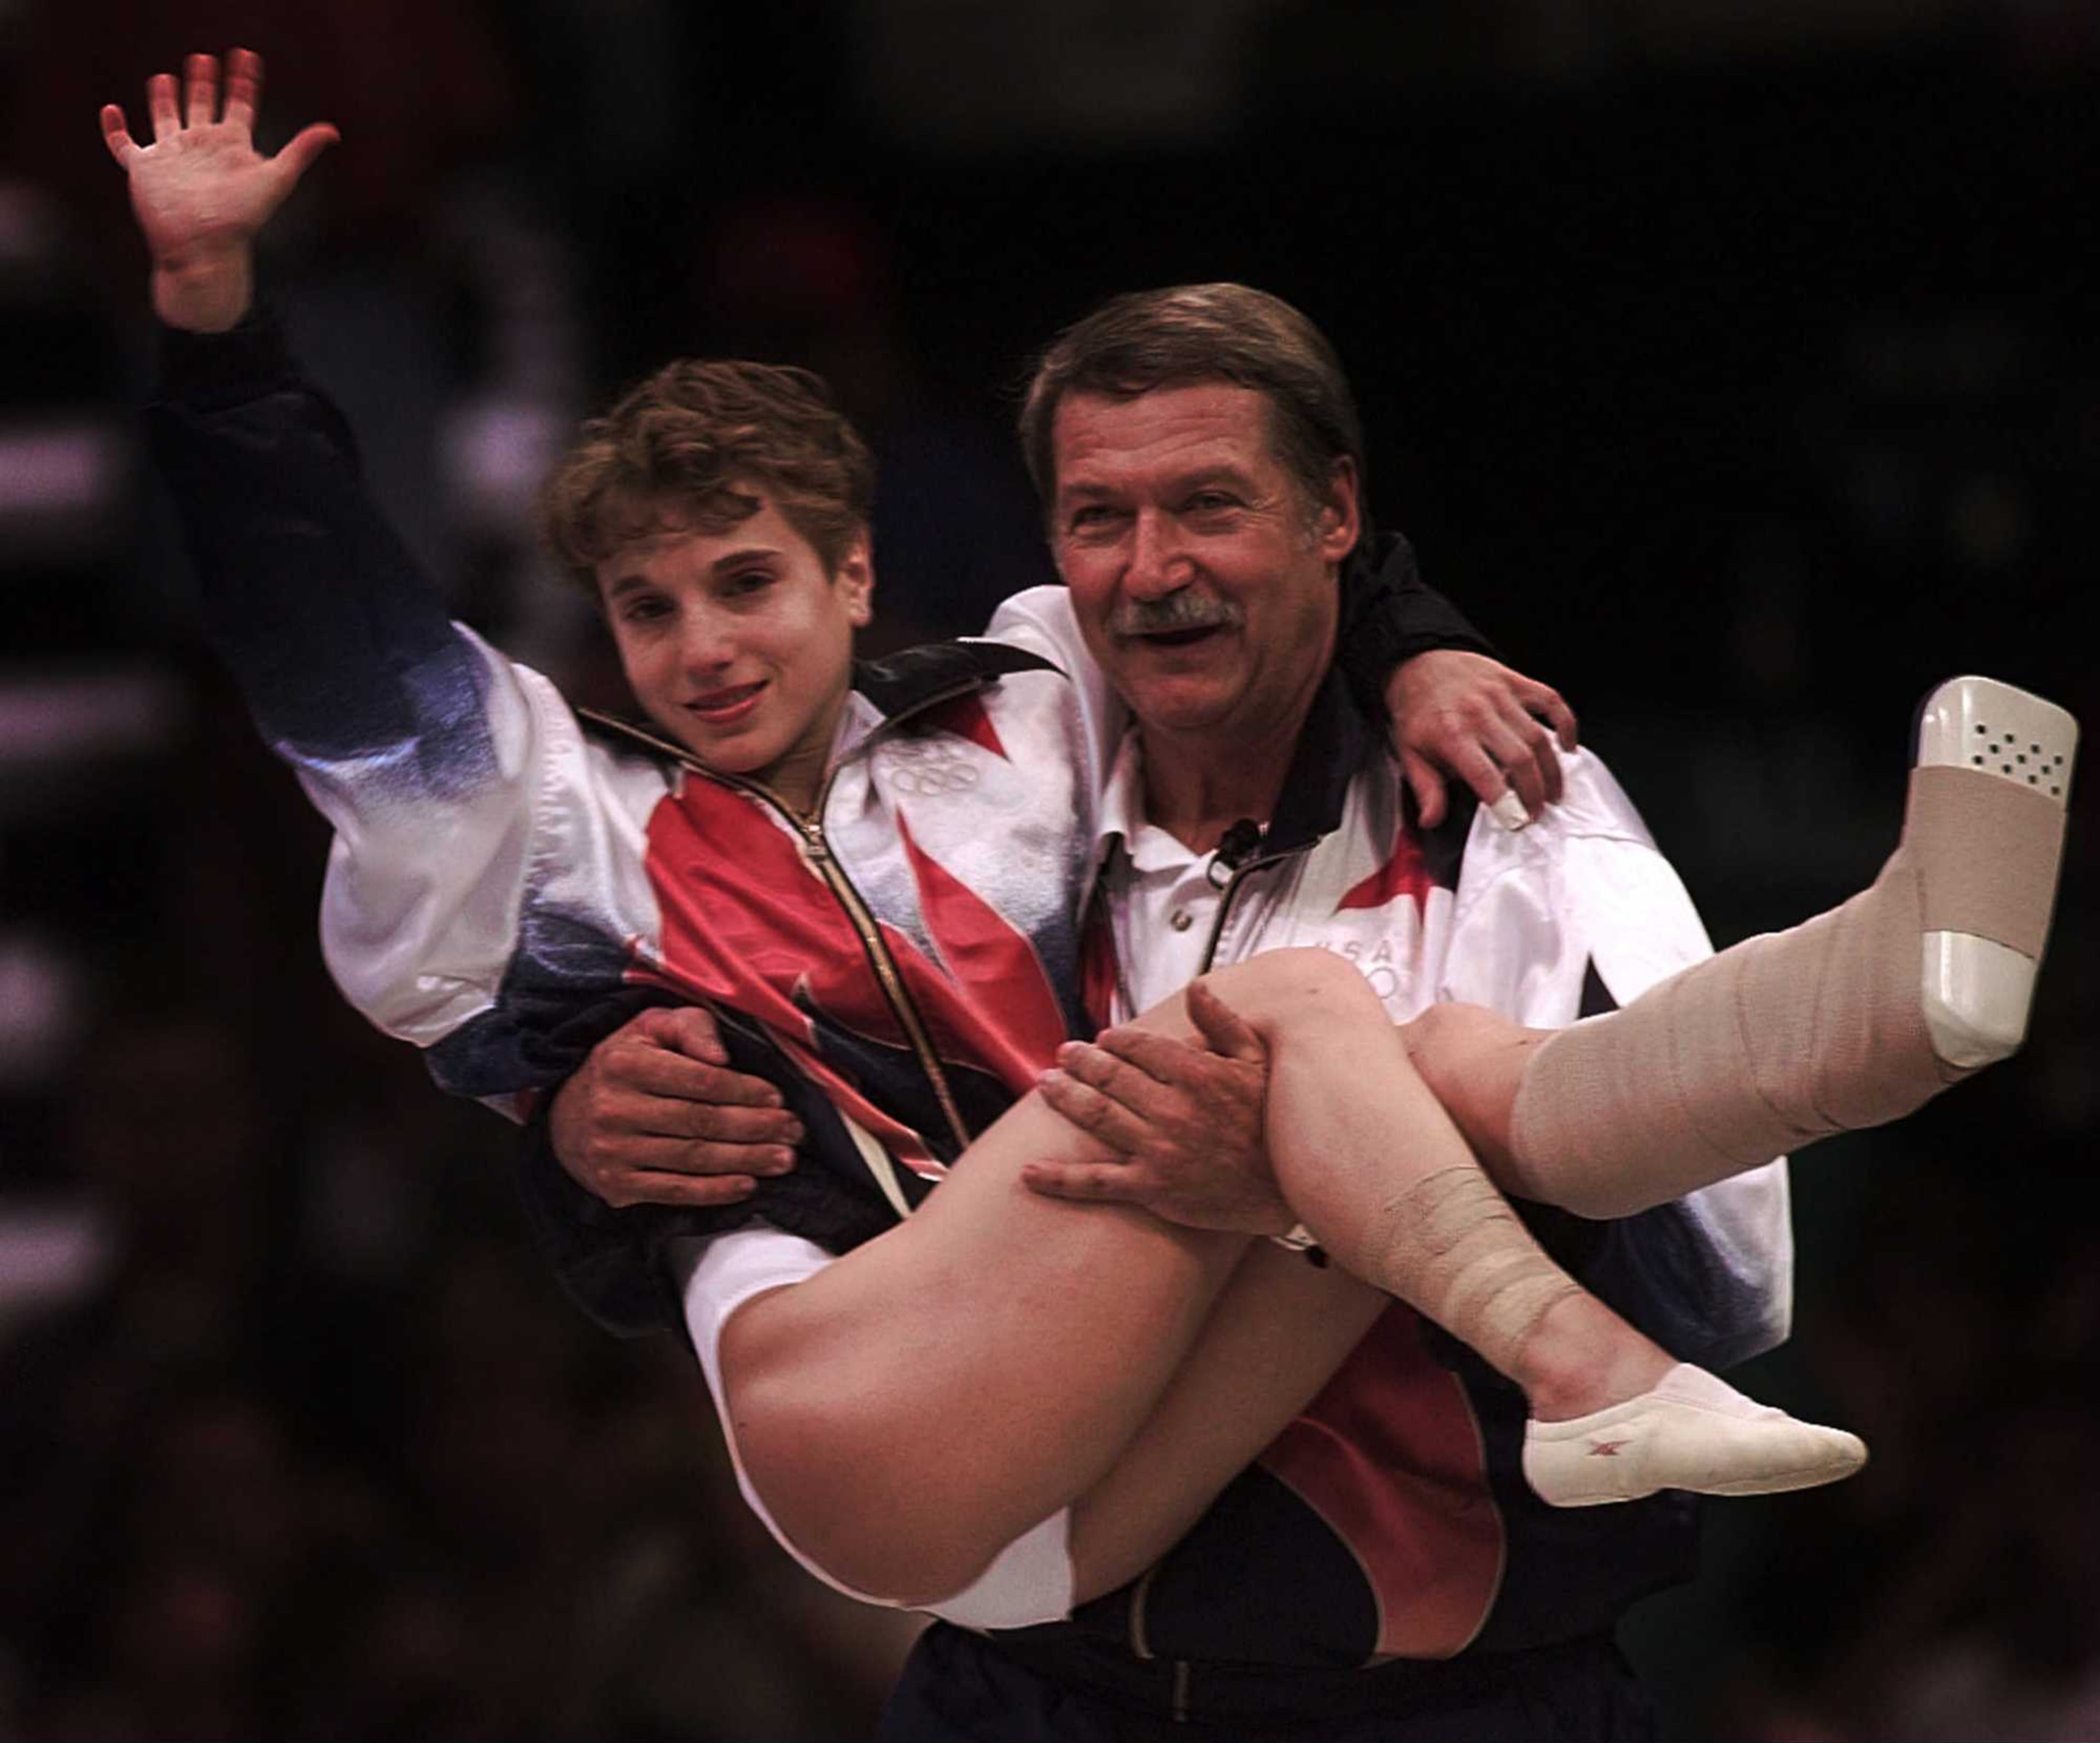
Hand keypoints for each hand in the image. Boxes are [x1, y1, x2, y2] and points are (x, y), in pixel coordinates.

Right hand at [100, 49, 337, 331]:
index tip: (247, 57)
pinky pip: (123, 144)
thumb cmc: (240, 219)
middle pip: (202, 105)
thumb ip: (300, 152)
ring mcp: (172, 156)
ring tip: (166, 77)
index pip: (240, 104)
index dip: (243, 81)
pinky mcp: (144, 168)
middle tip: (205, 58)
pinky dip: (114, 129)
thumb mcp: (275, 179)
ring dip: (165, 98)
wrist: (205, 249)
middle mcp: (202, 146)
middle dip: (204, 82)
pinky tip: (112, 110)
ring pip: (166, 118)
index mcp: (231, 145)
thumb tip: (332, 131)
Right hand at [549, 1006, 803, 1210]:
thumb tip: (723, 1056)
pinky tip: (748, 1185)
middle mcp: (614, 1108)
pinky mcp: (615, 1185)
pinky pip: (675, 1190)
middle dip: (756, 1128)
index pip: (697, 1080)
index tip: (778, 1098)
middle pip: (700, 1122)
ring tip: (784, 1159)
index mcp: (625, 1063)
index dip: (743, 1090)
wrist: (563, 1114)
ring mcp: (613, 1151)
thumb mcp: (650, 1027)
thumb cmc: (623, 1063)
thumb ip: (691, 1027)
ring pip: (693, 1158)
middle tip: (794, 1131)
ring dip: (746, 1160)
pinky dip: (715, 1191)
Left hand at [1020, 980, 1290, 1234]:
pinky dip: (1058, 1179)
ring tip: (1046, 1083)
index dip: (1116, 1040)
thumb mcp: (1257, 1062)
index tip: (1104, 1038)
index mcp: (1197, 1074)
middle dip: (1081, 1061)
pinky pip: (1096, 1181)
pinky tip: (1029, 1174)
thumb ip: (1223, 1023)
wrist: (1283, 1189)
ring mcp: (1158, 1149)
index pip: (1140, 1047)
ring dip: (1064, 1097)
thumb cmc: (1269, 1121)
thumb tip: (1196, 987)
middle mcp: (1173, 1109)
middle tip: (1064, 1053)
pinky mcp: (1150, 1187)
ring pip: (1096, 1115)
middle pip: (1111, 1076)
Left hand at [1385, 650, 1577, 829]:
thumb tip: (1432, 820)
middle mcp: (1479, 713)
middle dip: (1534, 792)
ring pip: (1538, 736)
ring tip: (1552, 793)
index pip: (1485, 775)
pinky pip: (1551, 701)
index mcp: (1451, 734)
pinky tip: (1568, 747)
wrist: (1418, 664)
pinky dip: (1566, 724)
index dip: (1505, 803)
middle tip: (1537, 813)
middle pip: (1520, 758)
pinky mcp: (1515, 682)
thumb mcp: (1410, 753)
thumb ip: (1425, 789)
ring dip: (1551, 769)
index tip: (1516, 822)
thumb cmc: (1417, 711)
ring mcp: (1500, 695)